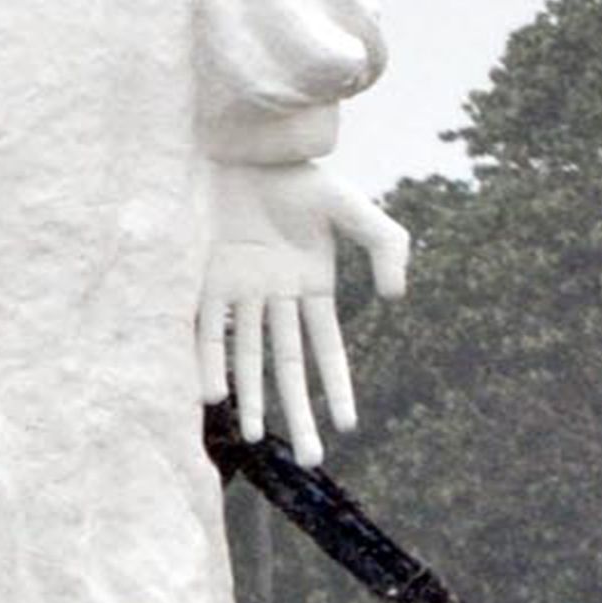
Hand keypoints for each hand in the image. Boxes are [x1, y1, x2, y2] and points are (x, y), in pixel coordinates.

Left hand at [199, 158, 408, 447]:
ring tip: (256, 436)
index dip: (338, 388)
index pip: (327, 349)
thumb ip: (386, 245)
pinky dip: (210, 360)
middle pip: (288, 366)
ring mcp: (239, 291)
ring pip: (248, 356)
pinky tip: (212, 394)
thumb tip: (396, 297)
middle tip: (310, 460)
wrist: (243, 143)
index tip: (349, 427)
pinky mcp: (205, 279)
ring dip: (252, 396)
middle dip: (298, 412)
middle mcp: (275, 297)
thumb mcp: (351, 207)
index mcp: (312, 285)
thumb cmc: (298, 173)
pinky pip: (207, 329)